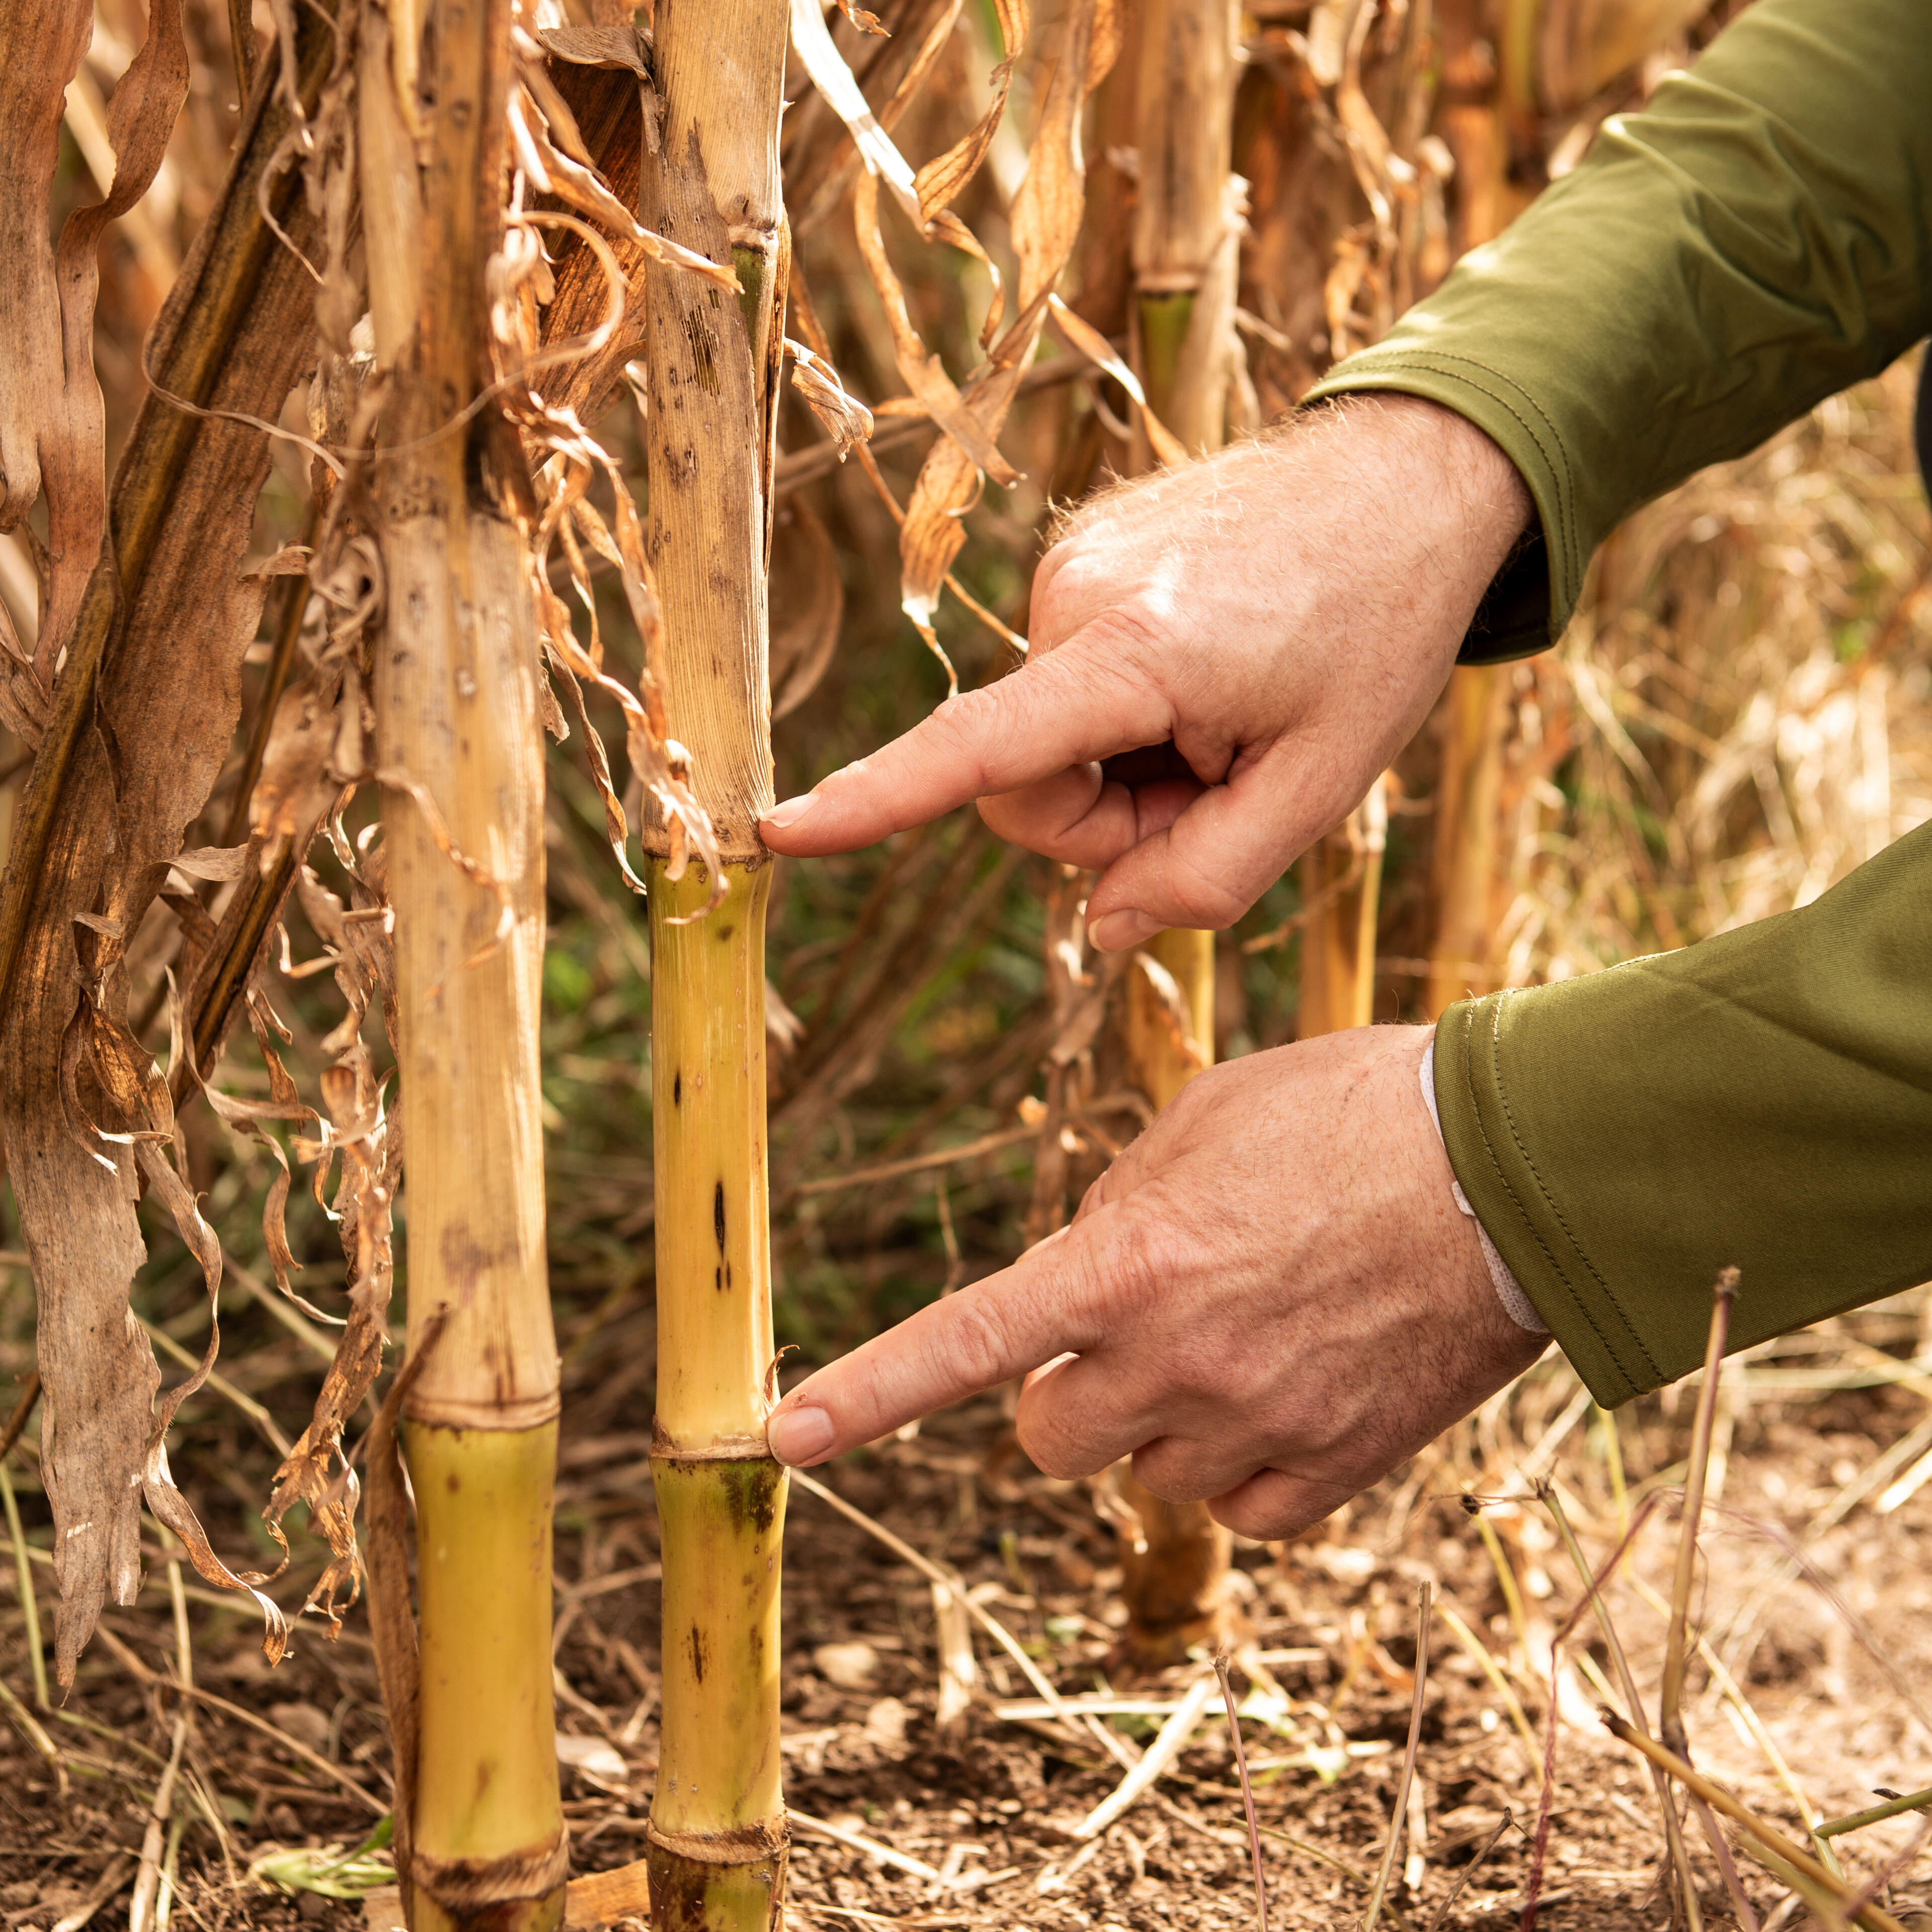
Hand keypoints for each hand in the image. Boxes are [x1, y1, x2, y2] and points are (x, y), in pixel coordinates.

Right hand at [760, 397, 1530, 951]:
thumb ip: (1207, 877)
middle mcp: (1076, 594)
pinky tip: (1208, 671)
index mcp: (1140, 652)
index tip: (781, 834)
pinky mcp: (1078, 550)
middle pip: (1023, 784)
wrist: (1411, 476)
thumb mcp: (1321, 785)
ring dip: (1123, 761)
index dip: (876, 803)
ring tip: (1224, 716)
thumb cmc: (1377, 633)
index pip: (981, 750)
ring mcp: (1070, 562)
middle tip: (1217, 782)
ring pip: (1042, 736)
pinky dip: (1124, 706)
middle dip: (1105, 818)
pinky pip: (1063, 679)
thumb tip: (1100, 929)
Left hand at [764, 1025, 1545, 1536]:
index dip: (866, 1395)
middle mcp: (1178, 1359)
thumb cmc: (1354, 1109)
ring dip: (1160, 1422)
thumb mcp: (1208, 1116)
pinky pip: (1238, 1511)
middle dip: (1066, 1394)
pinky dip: (1240, 1463)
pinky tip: (1288, 1386)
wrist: (1514, 1169)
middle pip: (1050, 1439)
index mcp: (1131, 1260)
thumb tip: (1086, 1267)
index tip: (781, 1439)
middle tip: (1128, 1329)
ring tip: (1243, 1335)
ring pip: (1144, 1477)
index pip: (966, 1346)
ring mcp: (1256, 1427)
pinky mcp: (1334, 1472)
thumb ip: (1122, 1202)